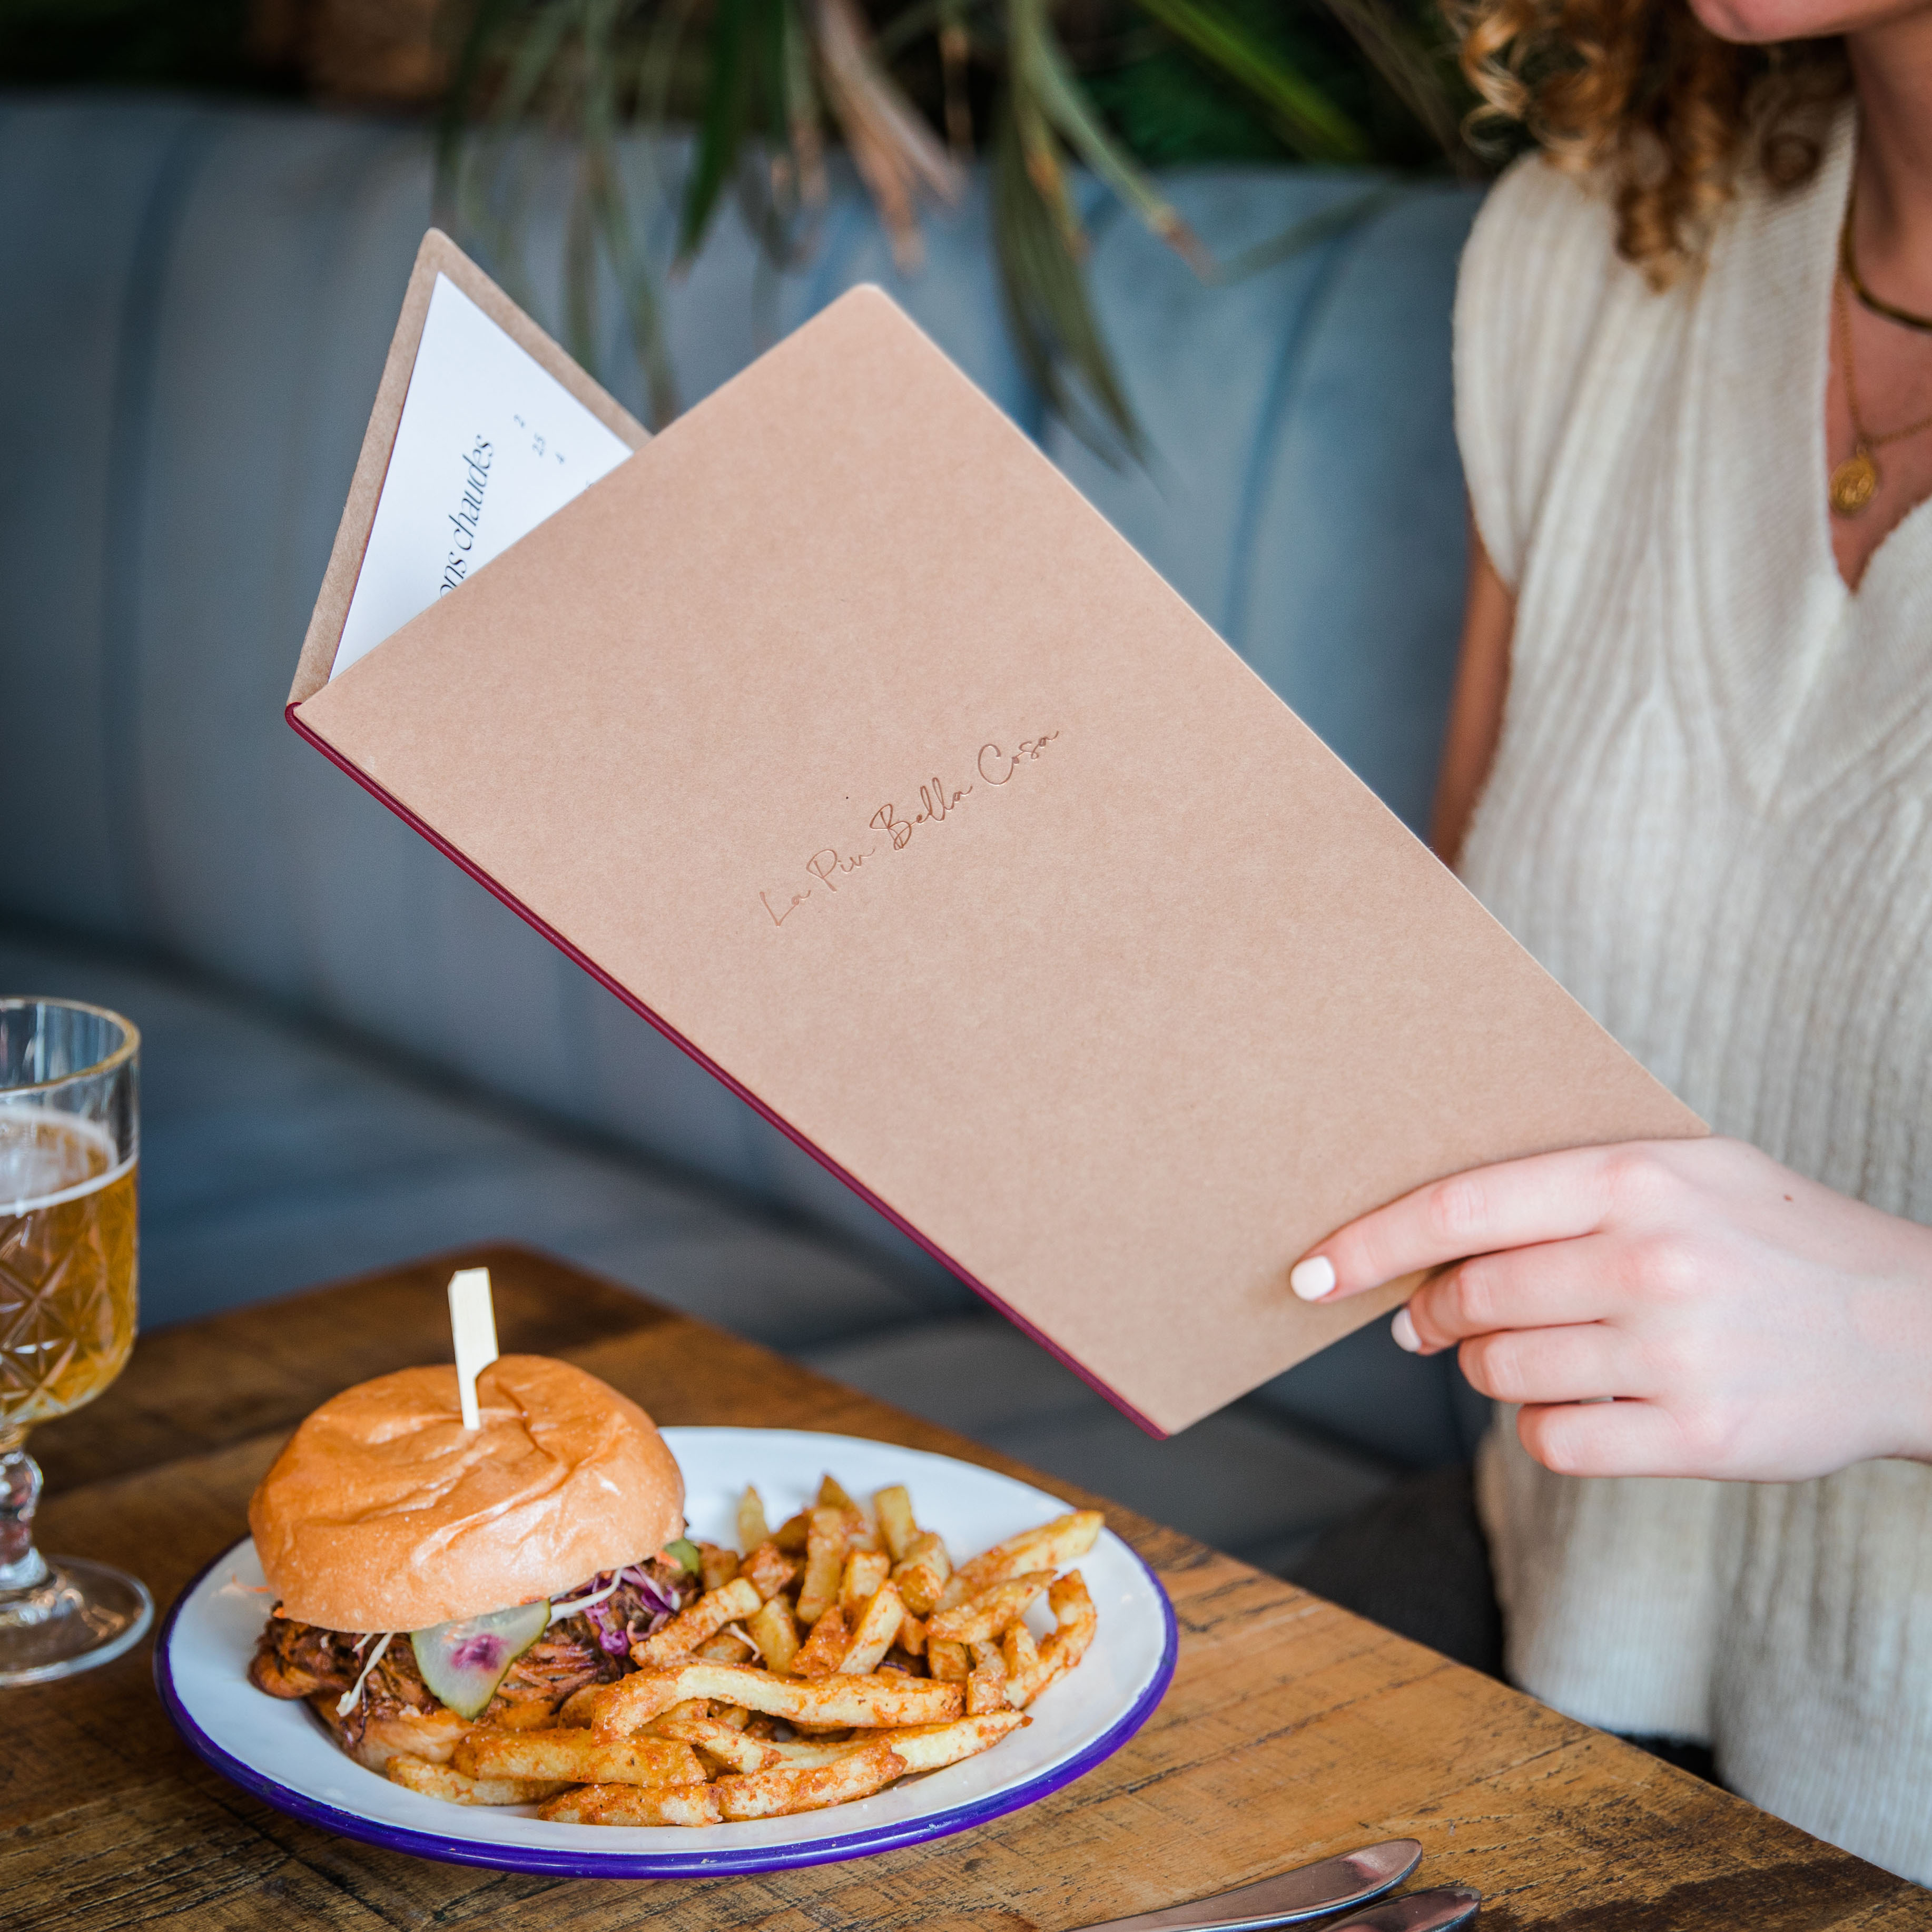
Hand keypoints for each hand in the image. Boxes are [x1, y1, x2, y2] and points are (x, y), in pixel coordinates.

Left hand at [1289, 1137, 1931, 1482]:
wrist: (1919, 1328)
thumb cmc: (1776, 1238)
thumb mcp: (1683, 1172)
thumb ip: (1558, 1199)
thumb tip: (1427, 1270)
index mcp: (1634, 1177)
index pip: (1456, 1208)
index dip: (1365, 1243)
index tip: (1304, 1271)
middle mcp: (1647, 1259)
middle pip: (1469, 1298)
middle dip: (1436, 1315)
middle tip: (1439, 1319)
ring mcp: (1673, 1351)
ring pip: (1500, 1375)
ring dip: (1492, 1371)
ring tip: (1544, 1351)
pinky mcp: (1698, 1435)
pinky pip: (1552, 1444)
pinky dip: (1546, 1428)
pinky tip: (1589, 1402)